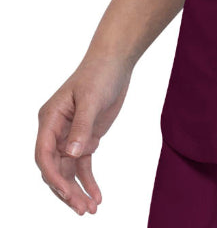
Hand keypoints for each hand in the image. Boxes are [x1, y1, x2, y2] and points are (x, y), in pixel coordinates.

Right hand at [35, 54, 133, 215]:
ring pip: (67, 171)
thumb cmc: (100, 74)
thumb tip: (72, 154)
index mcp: (50, 119)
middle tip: (82, 209)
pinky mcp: (85, 139)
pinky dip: (88, 181)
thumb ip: (82, 126)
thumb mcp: (92, 99)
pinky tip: (97, 197)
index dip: (53, 175)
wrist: (115, 62)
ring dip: (77, 191)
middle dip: (66, 191)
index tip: (66, 192)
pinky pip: (83, 166)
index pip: (44, 154)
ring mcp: (69, 137)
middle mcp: (55, 131)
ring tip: (90, 210)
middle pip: (54, 168)